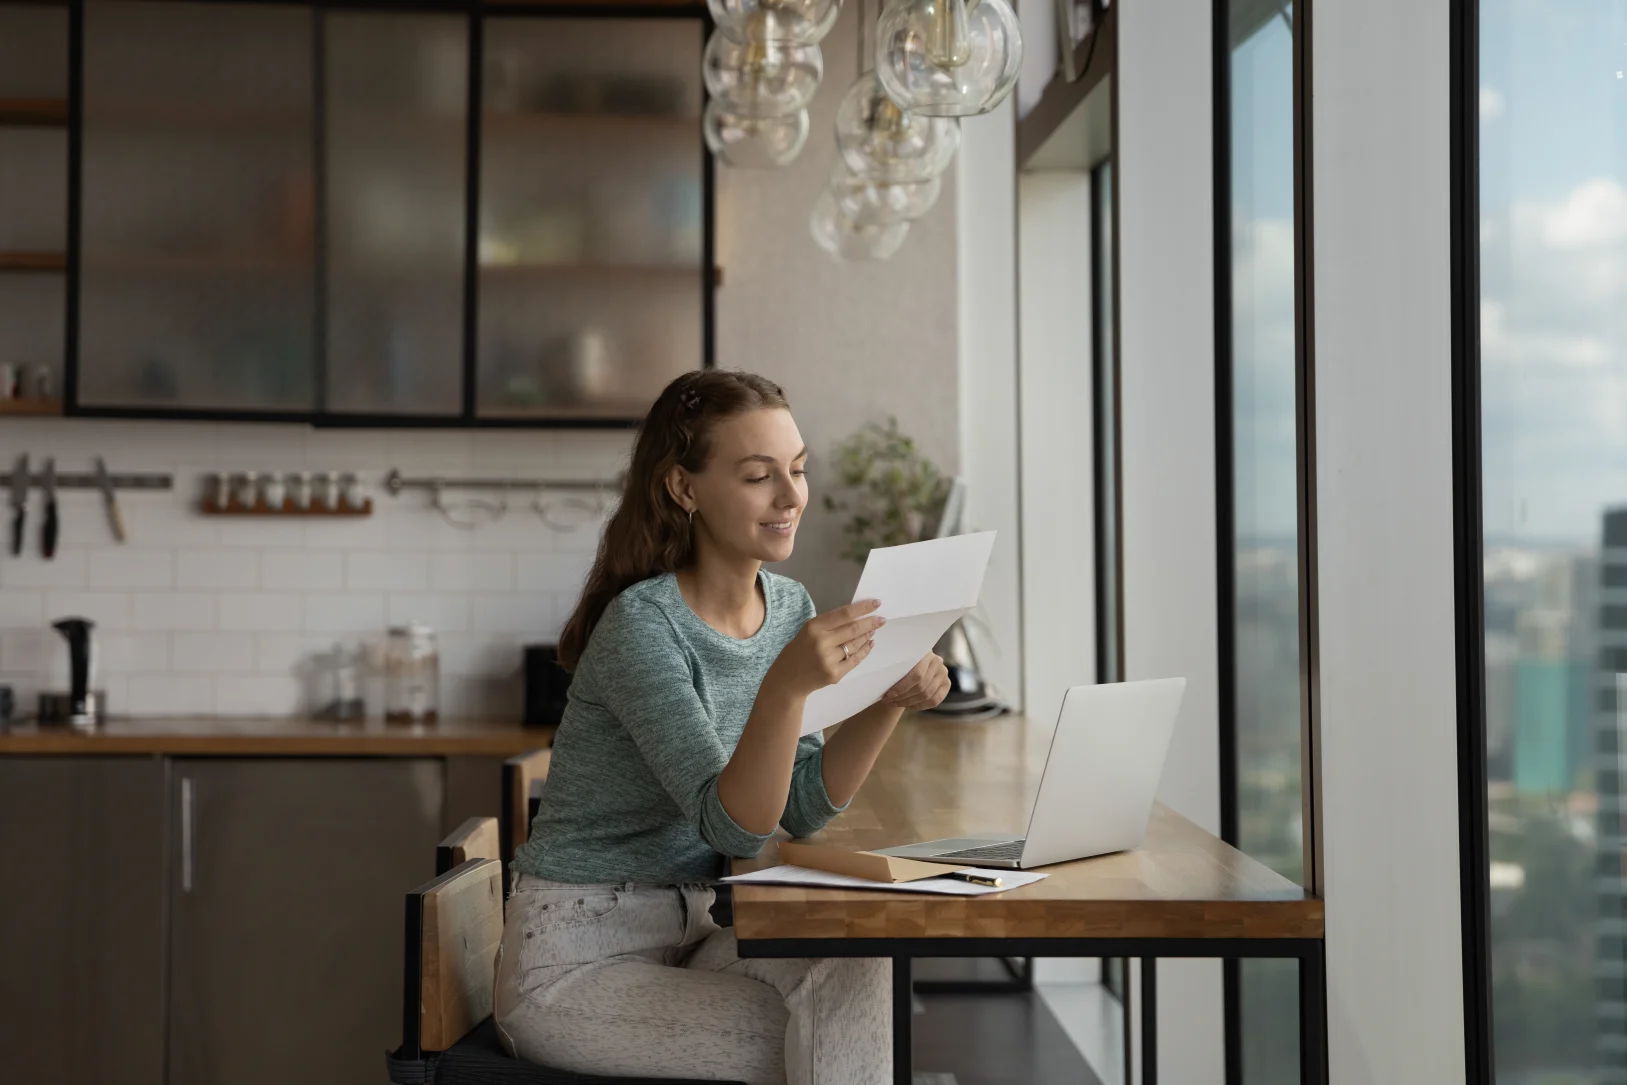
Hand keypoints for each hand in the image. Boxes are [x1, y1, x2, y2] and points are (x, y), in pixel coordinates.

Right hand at [767, 600, 885, 697]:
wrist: (787, 681)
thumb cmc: (797, 652)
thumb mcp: (807, 632)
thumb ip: (828, 625)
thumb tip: (857, 618)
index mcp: (813, 627)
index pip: (844, 614)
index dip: (863, 608)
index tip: (877, 603)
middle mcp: (821, 642)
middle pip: (854, 629)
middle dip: (871, 623)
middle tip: (882, 620)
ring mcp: (829, 659)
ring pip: (855, 645)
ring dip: (867, 637)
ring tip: (873, 631)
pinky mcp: (835, 674)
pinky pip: (855, 660)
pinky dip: (864, 651)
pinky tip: (869, 645)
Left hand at [881, 653, 950, 711]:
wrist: (913, 661)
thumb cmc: (900, 661)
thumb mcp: (897, 658)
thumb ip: (894, 665)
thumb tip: (880, 677)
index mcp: (924, 652)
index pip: (916, 674)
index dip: (902, 687)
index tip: (888, 695)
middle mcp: (937, 661)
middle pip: (921, 687)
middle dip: (903, 697)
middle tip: (888, 701)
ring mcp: (944, 673)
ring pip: (927, 695)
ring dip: (908, 703)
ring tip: (894, 703)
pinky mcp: (946, 684)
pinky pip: (934, 701)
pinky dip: (919, 706)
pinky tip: (908, 705)